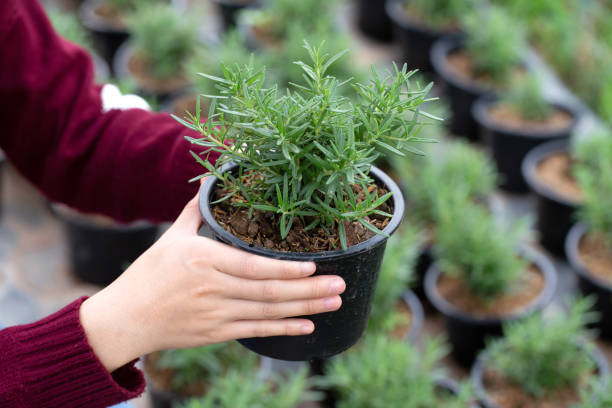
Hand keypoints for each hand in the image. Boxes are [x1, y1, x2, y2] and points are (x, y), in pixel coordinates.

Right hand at [79, 193, 345, 372]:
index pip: (252, 266)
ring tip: (334, 302)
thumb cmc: (149, 274)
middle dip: (308, 289)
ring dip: (304, 308)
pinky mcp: (216, 334)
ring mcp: (216, 315)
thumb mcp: (171, 238)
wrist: (126, 318)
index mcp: (203, 260)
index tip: (313, 266)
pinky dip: (283, 330)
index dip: (285, 269)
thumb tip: (210, 182)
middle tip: (340, 285)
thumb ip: (195, 212)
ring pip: (268, 312)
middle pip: (268, 291)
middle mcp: (213, 289)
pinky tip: (307, 326)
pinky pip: (256, 332)